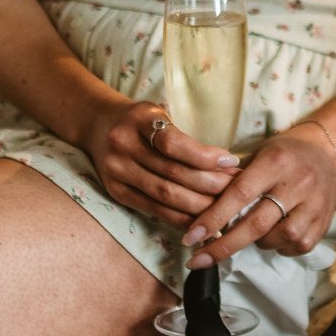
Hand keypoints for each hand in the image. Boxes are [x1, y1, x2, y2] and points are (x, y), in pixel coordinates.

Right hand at [75, 99, 238, 227]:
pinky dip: (180, 217)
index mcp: (138, 119)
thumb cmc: (141, 121)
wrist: (98, 126)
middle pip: (172, 173)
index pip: (173, 143)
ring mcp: (117, 172)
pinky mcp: (116, 193)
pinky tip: (201, 220)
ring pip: (165, 195)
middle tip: (237, 189)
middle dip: (210, 184)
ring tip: (225, 207)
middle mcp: (123, 146)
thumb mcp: (158, 115)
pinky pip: (153, 210)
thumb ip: (184, 137)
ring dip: (199, 205)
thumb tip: (227, 164)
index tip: (231, 161)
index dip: (204, 155)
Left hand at [181, 124, 335, 268]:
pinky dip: (279, 247)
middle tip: (198, 260)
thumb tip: (201, 213)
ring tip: (250, 233)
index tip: (190, 237)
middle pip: (256, 224)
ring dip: (256, 243)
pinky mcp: (324, 222)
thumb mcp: (258, 154)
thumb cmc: (283, 154)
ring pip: (277, 239)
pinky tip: (273, 236)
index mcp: (275, 162)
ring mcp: (314, 205)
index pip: (239, 194)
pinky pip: (297, 246)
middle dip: (223, 246)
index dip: (213, 218)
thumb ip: (234, 181)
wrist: (327, 152)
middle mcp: (297, 183)